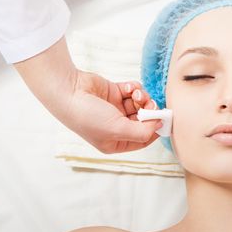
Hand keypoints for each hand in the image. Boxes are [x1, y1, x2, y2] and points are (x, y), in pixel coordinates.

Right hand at [14, 36, 162, 153]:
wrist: (68, 91)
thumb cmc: (88, 116)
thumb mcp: (118, 130)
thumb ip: (143, 131)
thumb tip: (159, 125)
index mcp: (115, 142)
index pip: (143, 139)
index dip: (155, 129)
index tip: (164, 118)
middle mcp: (116, 127)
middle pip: (144, 120)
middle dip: (149, 111)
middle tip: (150, 104)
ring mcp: (115, 109)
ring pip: (141, 104)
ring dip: (142, 97)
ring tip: (136, 94)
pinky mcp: (115, 93)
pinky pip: (133, 91)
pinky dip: (134, 88)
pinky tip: (128, 88)